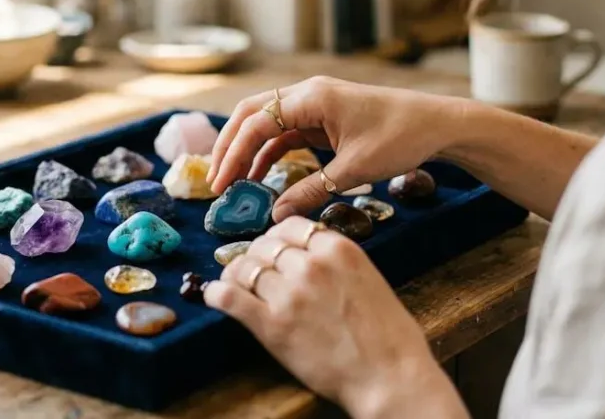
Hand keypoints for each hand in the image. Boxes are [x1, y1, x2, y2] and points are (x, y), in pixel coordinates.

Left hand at [204, 218, 466, 418]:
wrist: (390, 377)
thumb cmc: (391, 336)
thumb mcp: (369, 279)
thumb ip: (337, 262)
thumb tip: (309, 255)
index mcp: (338, 248)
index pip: (291, 226)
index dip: (276, 237)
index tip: (272, 248)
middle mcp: (310, 264)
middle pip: (265, 246)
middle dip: (256, 255)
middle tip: (252, 268)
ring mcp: (289, 294)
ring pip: (245, 267)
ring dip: (235, 273)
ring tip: (232, 282)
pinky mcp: (272, 325)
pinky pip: (229, 297)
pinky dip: (216, 294)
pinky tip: (213, 295)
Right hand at [208, 76, 463, 219]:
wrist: (438, 125)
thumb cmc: (400, 139)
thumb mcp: (354, 170)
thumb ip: (312, 191)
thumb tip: (275, 215)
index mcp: (311, 97)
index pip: (256, 122)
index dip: (233, 154)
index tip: (221, 185)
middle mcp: (307, 94)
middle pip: (251, 115)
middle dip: (230, 147)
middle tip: (216, 183)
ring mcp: (314, 105)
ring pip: (266, 124)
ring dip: (247, 151)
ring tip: (233, 185)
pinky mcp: (323, 118)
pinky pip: (286, 134)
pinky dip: (270, 154)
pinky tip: (260, 179)